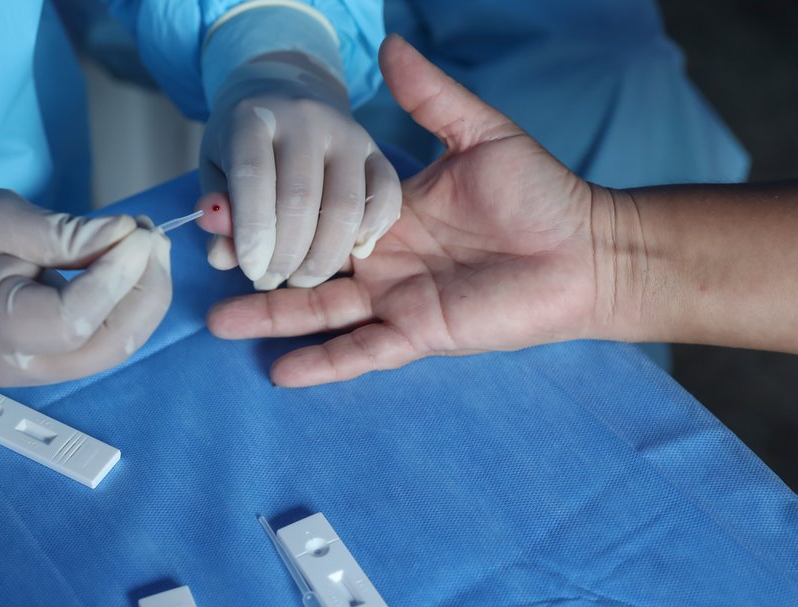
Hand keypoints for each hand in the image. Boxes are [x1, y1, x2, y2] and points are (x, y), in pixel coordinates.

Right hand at [0, 189, 170, 385]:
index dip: (117, 277)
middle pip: (110, 344)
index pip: (75, 320)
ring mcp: (43, 374)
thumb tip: (125, 236)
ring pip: (118, 348)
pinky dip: (131, 306)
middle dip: (146, 289)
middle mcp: (23, 367)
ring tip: (147, 247)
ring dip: (146, 298)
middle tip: (152, 236)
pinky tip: (134, 268)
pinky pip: (108, 343)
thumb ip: (62, 233)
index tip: (137, 232)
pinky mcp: (57, 366)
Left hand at [198, 53, 401, 290]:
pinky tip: (350, 255)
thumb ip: (219, 215)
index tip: (251, 270)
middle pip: (301, 199)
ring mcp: (346, 131)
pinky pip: (386, 195)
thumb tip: (224, 257)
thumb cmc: (243, 144)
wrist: (285, 95)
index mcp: (252, 117)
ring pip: (345, 205)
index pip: (253, 178)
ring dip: (324, 256)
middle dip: (286, 254)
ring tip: (301, 278)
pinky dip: (372, 232)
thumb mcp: (216, 170)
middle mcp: (304, 118)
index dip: (253, 232)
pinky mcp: (376, 147)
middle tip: (272, 281)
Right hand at [207, 36, 604, 386]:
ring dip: (273, 315)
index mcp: (386, 212)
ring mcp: (396, 299)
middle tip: (209, 259)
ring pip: (321, 310)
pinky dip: (324, 363)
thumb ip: (432, 98)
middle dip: (257, 262)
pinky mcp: (419, 333)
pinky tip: (280, 370)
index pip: (317, 210)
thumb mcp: (482, 135)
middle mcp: (382, 259)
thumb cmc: (541, 194)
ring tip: (219, 322)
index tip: (226, 200)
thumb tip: (391, 45)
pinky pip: (363, 352)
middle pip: (305, 263)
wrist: (588, 251)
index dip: (274, 208)